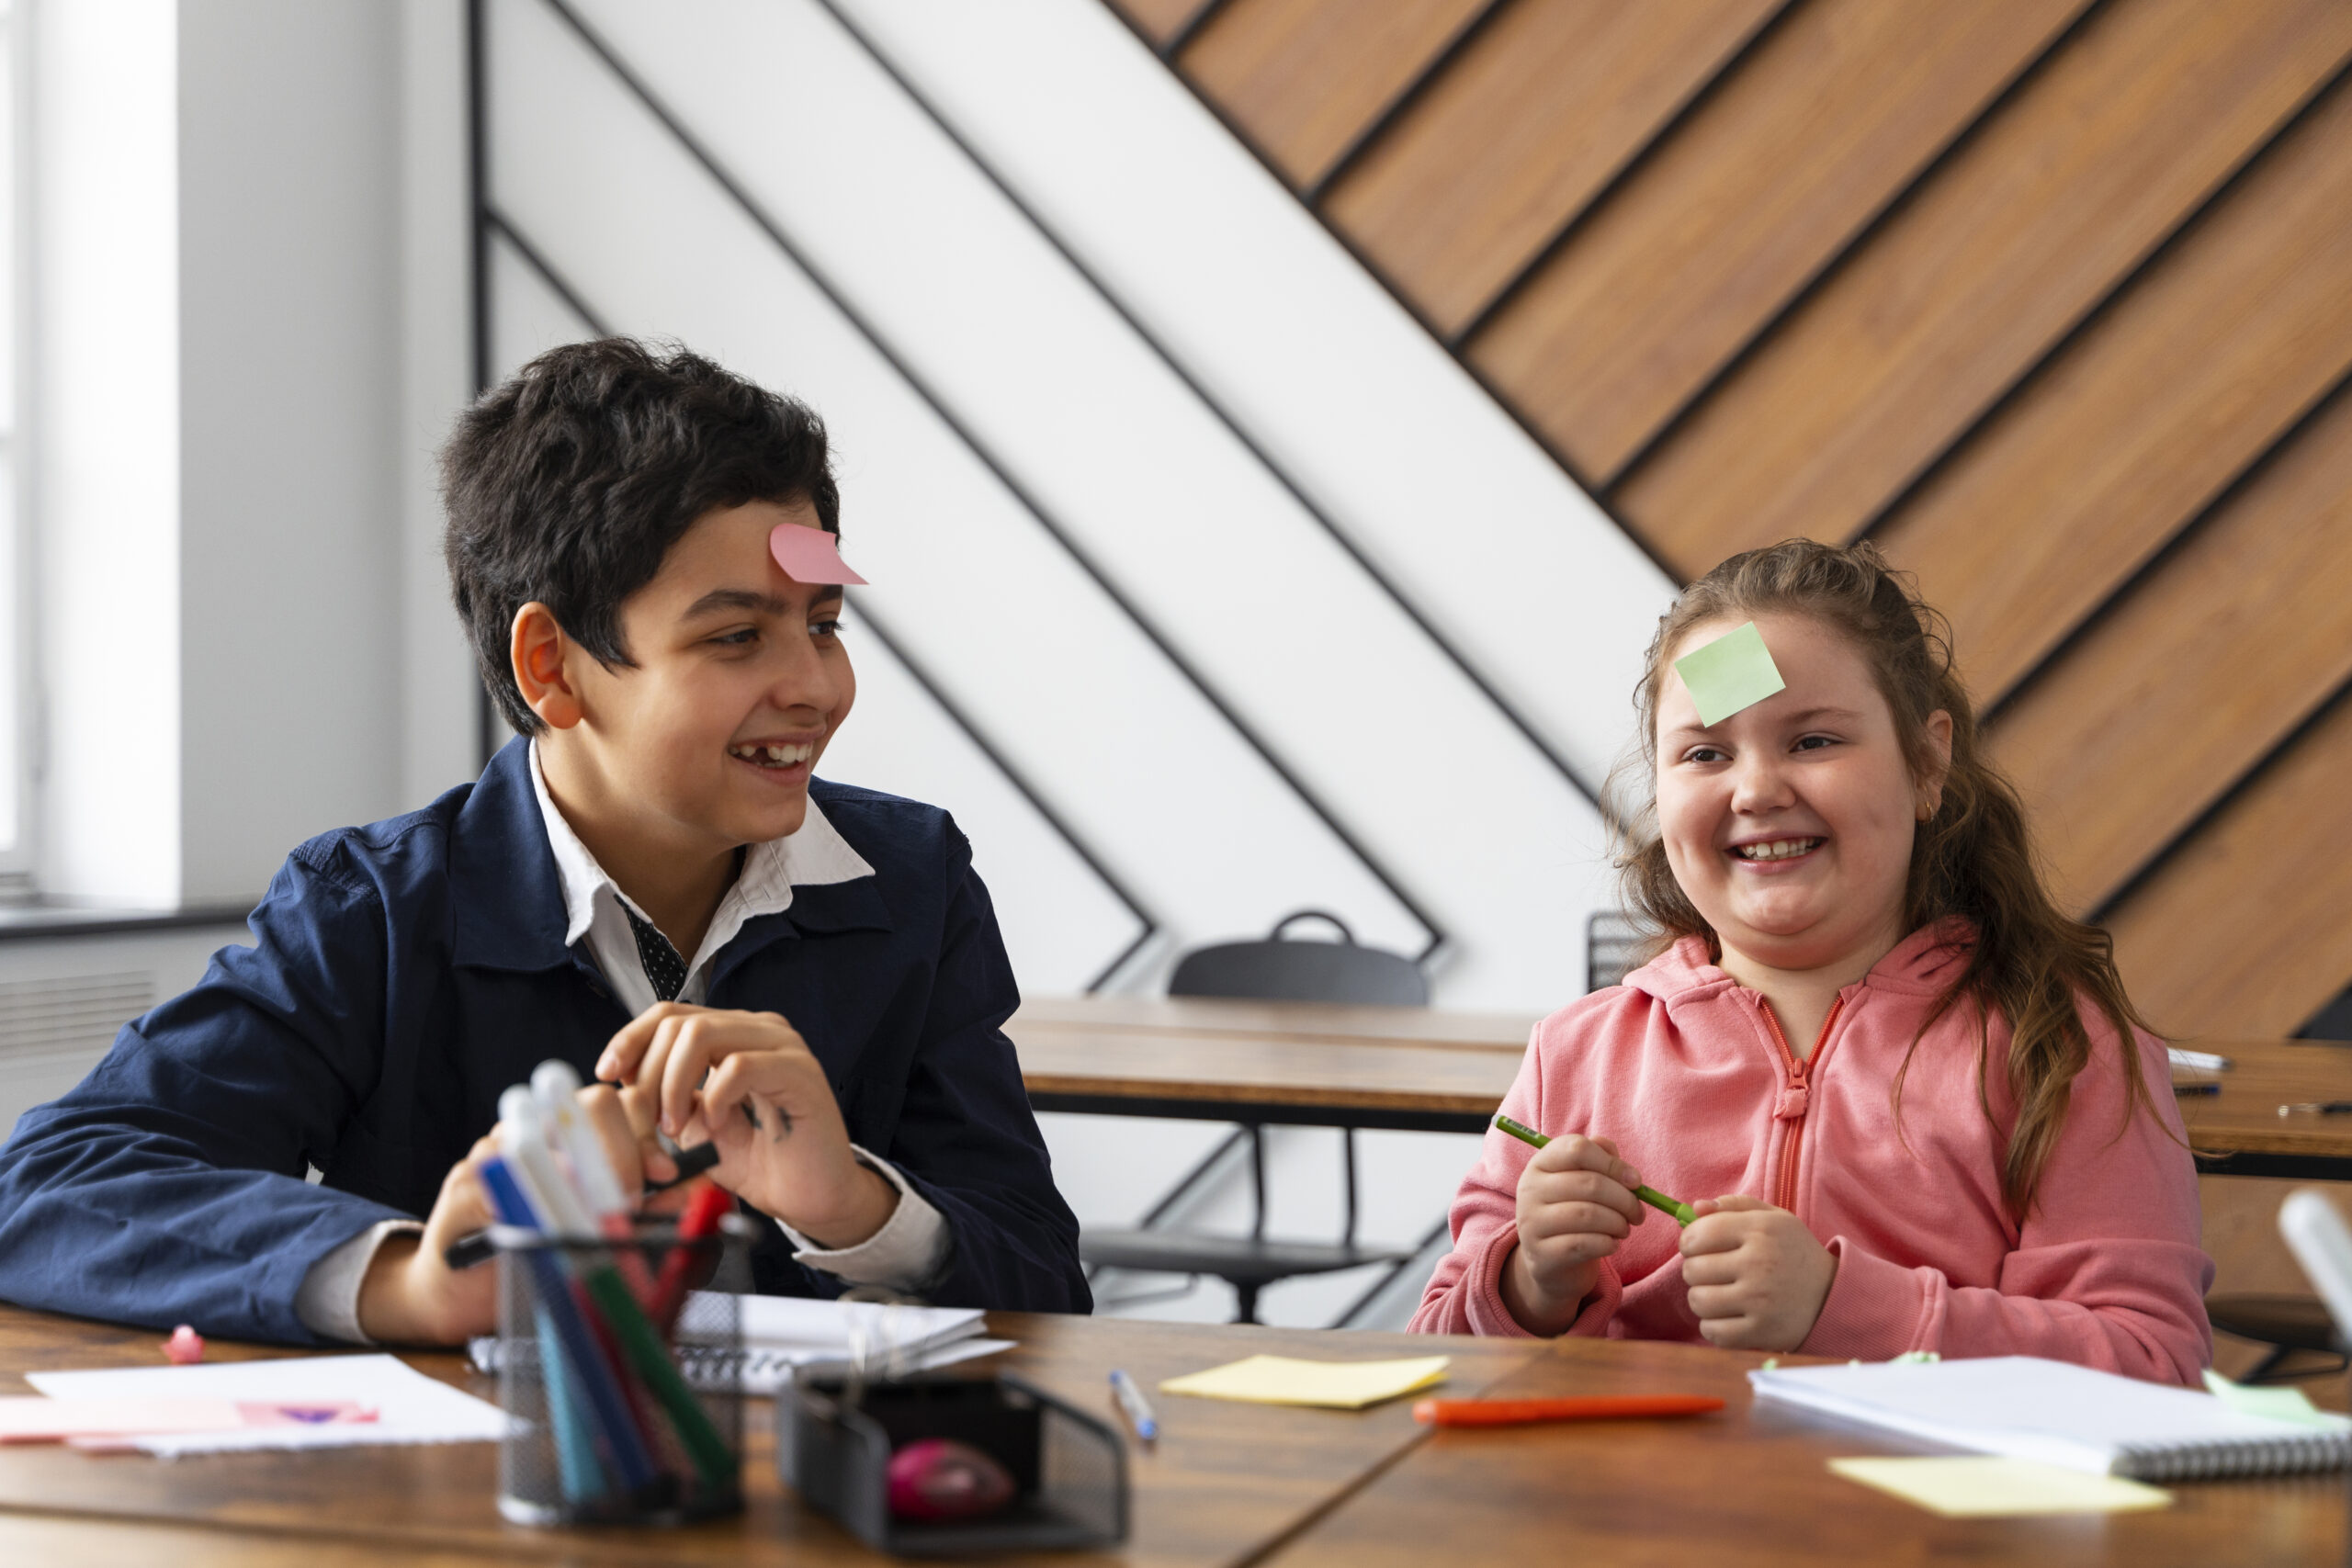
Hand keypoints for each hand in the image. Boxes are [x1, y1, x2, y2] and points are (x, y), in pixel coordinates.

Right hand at [354, 1085, 650, 1344]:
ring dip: (575, 1178)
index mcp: (582, 1137)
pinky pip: (505, 1172)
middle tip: (628, 1198)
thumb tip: (691, 1188)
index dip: (649, 1132)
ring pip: (551, 1131)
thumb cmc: (543, 1255)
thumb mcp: (605, 1231)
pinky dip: (523, 1200)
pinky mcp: (468, 1178)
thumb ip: (648, 1209)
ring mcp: (502, 1146)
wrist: (464, 1292)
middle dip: (624, 1149)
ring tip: (579, 1217)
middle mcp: (545, 1129)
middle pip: (598, 1101)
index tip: (663, 1173)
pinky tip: (527, 1223)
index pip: (626, 1103)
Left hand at [595, 1002, 897, 1248]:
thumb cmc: (762, 1164)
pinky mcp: (800, 1072)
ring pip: (703, 1033)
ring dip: (675, 1084)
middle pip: (680, 1022)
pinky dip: (714, 1098)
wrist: (815, 1199)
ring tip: (676, 1127)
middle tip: (651, 1124)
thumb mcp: (697, 1129)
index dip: (632, 1039)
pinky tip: (716, 1126)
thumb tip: (624, 1083)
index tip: (608, 1075)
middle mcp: (759, 1029)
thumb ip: (668, 1100)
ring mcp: (783, 1046)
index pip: (671, 1013)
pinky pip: (739, 1066)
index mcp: (734, 1035)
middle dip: (650, 1075)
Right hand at [1498, 1134, 1644, 1335]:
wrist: (1551, 1261)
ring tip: (1624, 1229)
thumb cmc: (1573, 1212)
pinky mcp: (1541, 1255)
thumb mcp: (1582, 1180)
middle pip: (1589, 1183)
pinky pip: (1584, 1245)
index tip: (1635, 1181)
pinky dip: (1607, 1244)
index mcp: (1541, 1164)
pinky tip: (1611, 1245)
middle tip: (1638, 1213)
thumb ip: (1600, 1159)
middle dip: (1625, 1199)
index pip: (1577, 1149)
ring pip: (1588, 1215)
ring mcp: (1531, 1223)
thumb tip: (1621, 1164)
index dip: (1613, 1164)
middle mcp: (1530, 1190)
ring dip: (1618, 1223)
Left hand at [1678, 1195, 1836, 1350]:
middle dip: (1696, 1270)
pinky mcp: (1761, 1332)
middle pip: (1692, 1269)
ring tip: (1721, 1294)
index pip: (1697, 1234)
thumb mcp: (1773, 1219)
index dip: (1689, 1241)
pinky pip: (1712, 1331)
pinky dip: (1713, 1326)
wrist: (1832, 1296)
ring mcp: (1760, 1301)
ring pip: (1698, 1301)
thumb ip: (1733, 1206)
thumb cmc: (1793, 1252)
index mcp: (1760, 1230)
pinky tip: (1729, 1316)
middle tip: (1714, 1272)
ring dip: (1703, 1298)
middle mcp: (1760, 1264)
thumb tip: (1695, 1207)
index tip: (1699, 1247)